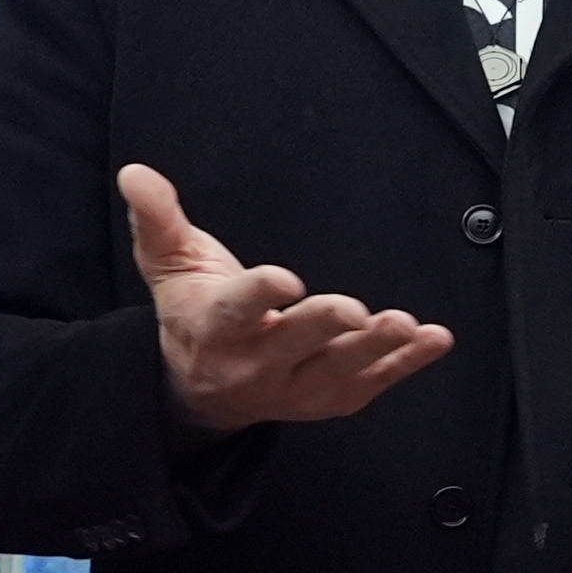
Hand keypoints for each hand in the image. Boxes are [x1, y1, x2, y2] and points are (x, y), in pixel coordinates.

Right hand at [123, 166, 453, 433]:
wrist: (200, 387)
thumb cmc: (193, 311)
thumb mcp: (169, 263)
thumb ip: (158, 218)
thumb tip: (135, 173)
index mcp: (214, 325)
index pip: (235, 310)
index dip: (260, 296)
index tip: (285, 281)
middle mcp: (252, 363)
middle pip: (291, 345)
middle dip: (324, 328)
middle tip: (357, 310)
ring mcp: (292, 388)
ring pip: (336, 372)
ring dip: (375, 350)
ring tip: (407, 326)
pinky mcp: (328, 400)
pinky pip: (371, 385)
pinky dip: (406, 366)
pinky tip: (436, 340)